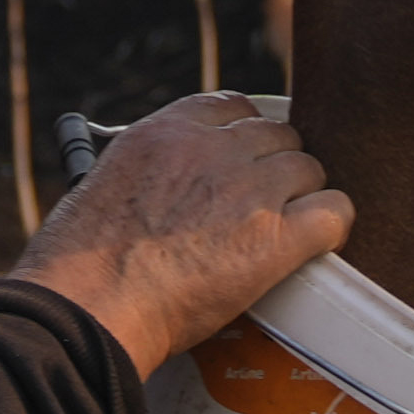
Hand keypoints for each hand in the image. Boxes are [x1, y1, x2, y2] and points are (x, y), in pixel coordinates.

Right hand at [17, 92, 345, 380]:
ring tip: (286, 232)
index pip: (234, 107)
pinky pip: (334, 212)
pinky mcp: (274, 237)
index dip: (247, 138)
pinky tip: (317, 246)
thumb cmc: (79, 264)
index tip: (246, 162)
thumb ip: (149, 170)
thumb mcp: (103, 183)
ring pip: (309, 169)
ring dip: (302, 197)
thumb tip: (169, 185)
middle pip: (279, 135)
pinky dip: (332, 228)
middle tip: (266, 207)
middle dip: (276, 168)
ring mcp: (248, 189)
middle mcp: (212, 149)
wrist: (88, 305)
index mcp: (166, 130)